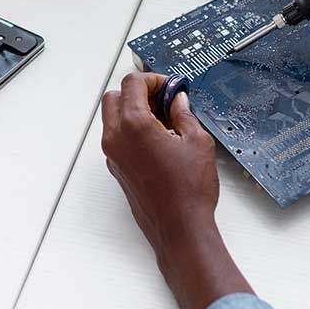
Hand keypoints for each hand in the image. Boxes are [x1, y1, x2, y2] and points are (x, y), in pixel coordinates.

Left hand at [100, 72, 252, 308]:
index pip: (132, 83)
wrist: (179, 229)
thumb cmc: (190, 188)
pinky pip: (116, 138)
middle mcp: (116, 137)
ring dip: (132, 110)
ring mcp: (112, 155)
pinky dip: (130, 129)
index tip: (171, 87)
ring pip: (112, 118)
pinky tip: (158, 140)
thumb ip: (184, 114)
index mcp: (133, 125)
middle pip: (114, 97)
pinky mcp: (116, 169)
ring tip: (164, 121)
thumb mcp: (197, 142)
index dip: (153, 79)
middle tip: (163, 100)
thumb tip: (178, 100)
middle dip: (137, 92)